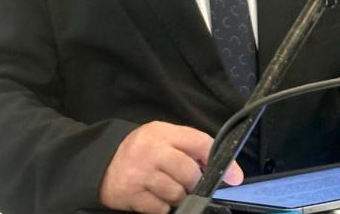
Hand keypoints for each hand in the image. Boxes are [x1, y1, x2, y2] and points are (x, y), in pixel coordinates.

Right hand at [99, 121, 242, 213]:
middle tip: (189, 182)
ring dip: (178, 196)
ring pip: (177, 193)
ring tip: (168, 186)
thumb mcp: (162, 137)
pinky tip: (156, 196)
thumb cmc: (141, 150)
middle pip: (190, 173)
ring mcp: (141, 174)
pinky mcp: (133, 196)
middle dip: (195, 182)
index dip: (221, 161)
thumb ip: (188, 146)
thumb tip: (220, 167)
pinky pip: (161, 209)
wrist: (104, 164)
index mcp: (162, 132)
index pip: (199, 142)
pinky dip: (163, 206)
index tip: (235, 176)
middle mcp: (151, 151)